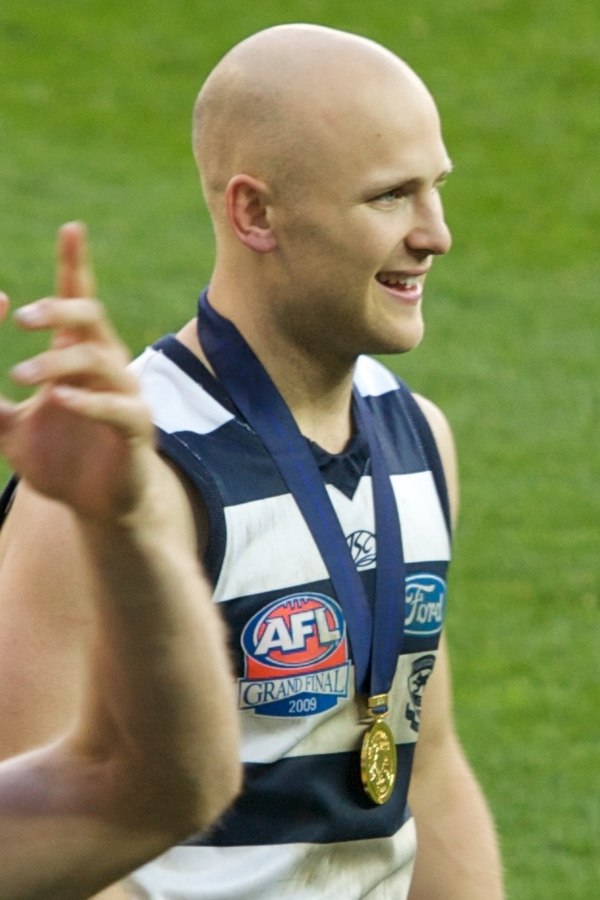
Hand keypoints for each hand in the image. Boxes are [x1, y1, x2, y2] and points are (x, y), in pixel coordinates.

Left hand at [0, 223, 154, 520]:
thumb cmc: (59, 460)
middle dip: (60, 308)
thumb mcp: (8, 428)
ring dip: (59, 363)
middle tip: (20, 318)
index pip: (79, 299)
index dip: (75, 264)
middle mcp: (105, 367)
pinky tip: (61, 399)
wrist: (97, 507)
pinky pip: (119, 407)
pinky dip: (90, 401)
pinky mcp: (136, 430)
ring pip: (100, 360)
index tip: (71, 228)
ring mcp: (125, 396)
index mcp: (77, 357)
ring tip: (19, 376)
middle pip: (92, 318)